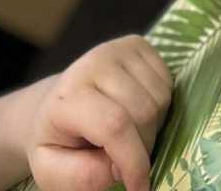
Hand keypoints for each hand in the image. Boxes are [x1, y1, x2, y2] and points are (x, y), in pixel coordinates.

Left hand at [20, 37, 172, 190]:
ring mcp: (118, 48)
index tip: (140, 188)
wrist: (53, 105)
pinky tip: (137, 113)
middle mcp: (95, 62)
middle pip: (143, 113)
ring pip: (160, 99)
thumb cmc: (56, 142)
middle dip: (142, 148)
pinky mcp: (137, 44)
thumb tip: (118, 168)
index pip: (114, 125)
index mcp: (68, 97)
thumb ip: (82, 177)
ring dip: (152, 128)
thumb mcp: (52, 171)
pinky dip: (160, 107)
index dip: (133, 161)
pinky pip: (168, 83)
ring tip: (128, 136)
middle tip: (124, 160)